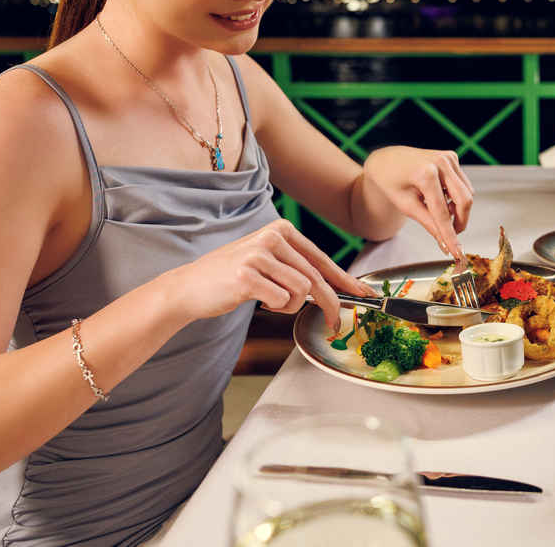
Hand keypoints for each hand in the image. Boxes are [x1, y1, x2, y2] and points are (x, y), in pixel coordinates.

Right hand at [171, 219, 375, 330]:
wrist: (190, 287)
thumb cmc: (232, 278)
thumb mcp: (268, 263)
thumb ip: (297, 268)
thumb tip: (335, 287)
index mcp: (281, 230)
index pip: (322, 259)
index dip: (346, 280)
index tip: (364, 294)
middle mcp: (272, 237)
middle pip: (317, 278)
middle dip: (330, 305)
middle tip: (334, 324)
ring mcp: (259, 254)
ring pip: (302, 290)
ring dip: (290, 306)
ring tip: (269, 301)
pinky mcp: (247, 275)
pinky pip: (282, 300)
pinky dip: (275, 308)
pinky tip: (257, 300)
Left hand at [362, 147, 473, 263]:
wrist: (386, 161)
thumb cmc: (391, 182)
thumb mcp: (406, 206)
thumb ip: (429, 224)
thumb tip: (446, 244)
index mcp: (425, 174)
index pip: (443, 212)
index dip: (451, 235)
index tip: (458, 252)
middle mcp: (441, 162)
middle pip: (464, 200)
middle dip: (460, 221)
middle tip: (450, 234)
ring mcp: (448, 157)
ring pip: (467, 193)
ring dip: (457, 209)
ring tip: (435, 210)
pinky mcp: (452, 157)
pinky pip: (463, 184)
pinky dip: (455, 197)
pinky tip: (439, 196)